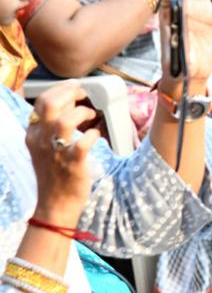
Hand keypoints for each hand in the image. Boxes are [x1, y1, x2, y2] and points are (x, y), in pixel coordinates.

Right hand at [26, 82, 102, 226]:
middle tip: (84, 96)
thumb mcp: (45, 145)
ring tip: (91, 117)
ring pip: (64, 121)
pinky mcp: (72, 164)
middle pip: (49, 105)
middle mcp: (41, 141)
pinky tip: (96, 135)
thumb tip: (72, 101)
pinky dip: (93, 135)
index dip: (61, 89)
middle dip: (70, 93)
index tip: (76, 88)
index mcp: (33, 134)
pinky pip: (83, 144)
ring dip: (82, 113)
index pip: (41, 101)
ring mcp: (56, 152)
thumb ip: (54, 123)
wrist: (55, 204)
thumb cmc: (55, 171)